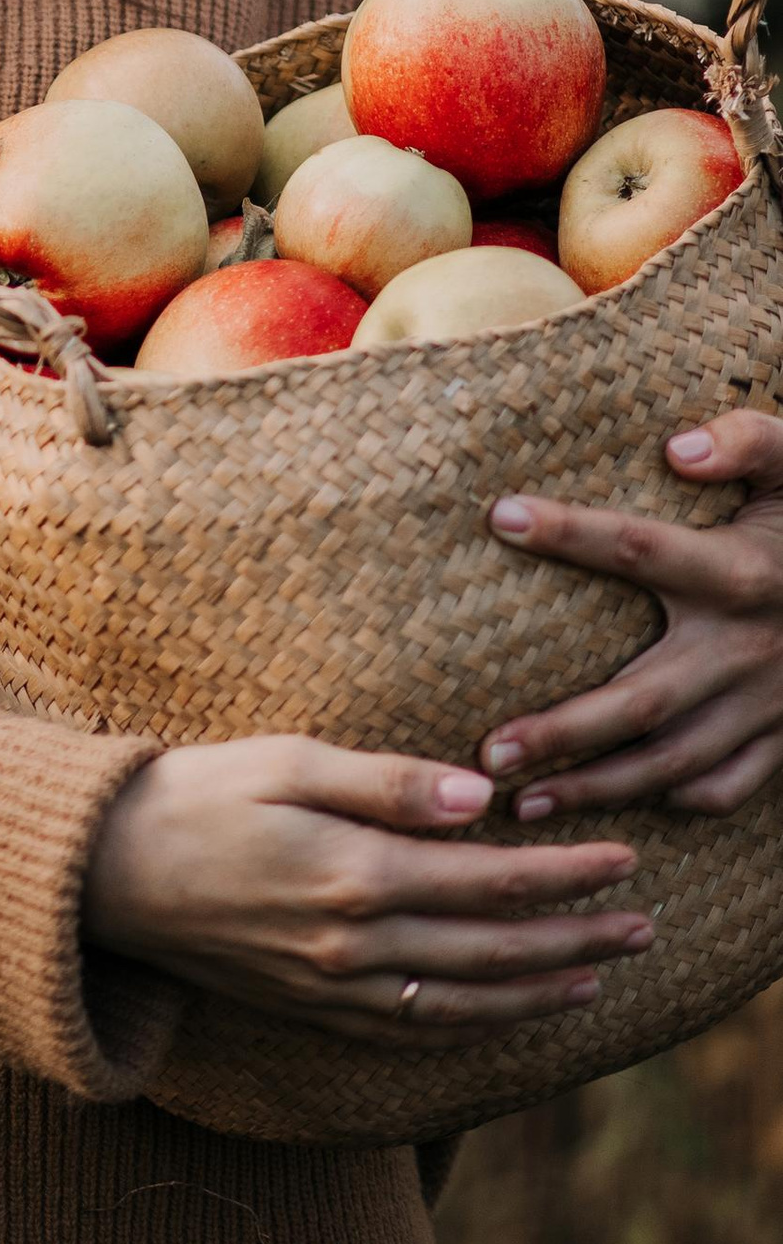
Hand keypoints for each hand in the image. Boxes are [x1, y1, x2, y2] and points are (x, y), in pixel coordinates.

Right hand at [83, 735, 648, 1040]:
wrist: (100, 873)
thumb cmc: (192, 795)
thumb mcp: (285, 760)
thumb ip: (385, 781)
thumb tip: (481, 798)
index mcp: (353, 874)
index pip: (490, 878)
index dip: (565, 874)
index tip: (624, 857)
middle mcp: (354, 945)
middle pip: (494, 948)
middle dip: (578, 937)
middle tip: (643, 924)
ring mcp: (333, 988)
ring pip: (466, 1001)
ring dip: (542, 990)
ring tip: (601, 974)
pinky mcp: (311, 1008)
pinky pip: (415, 1029)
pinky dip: (477, 1026)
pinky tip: (509, 1012)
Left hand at [481, 409, 782, 820]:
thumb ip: (746, 440)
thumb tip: (678, 446)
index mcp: (741, 573)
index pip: (643, 548)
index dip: (572, 532)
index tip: (500, 516)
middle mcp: (748, 648)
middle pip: (643, 699)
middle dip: (564, 731)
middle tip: (488, 751)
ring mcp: (766, 703)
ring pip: (674, 760)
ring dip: (598, 788)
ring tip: (522, 803)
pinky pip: (725, 787)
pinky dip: (673, 800)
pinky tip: (617, 803)